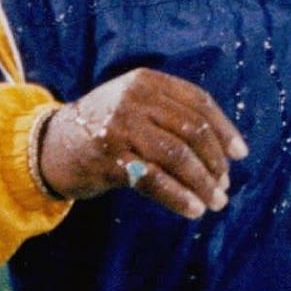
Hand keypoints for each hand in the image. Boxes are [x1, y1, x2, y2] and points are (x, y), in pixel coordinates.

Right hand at [36, 68, 247, 218]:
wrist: (50, 146)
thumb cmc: (103, 129)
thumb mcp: (133, 105)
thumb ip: (170, 113)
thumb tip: (225, 151)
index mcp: (145, 81)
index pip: (198, 101)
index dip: (224, 130)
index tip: (240, 155)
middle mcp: (133, 99)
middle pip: (192, 130)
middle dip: (215, 162)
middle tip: (224, 186)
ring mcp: (119, 127)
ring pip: (177, 156)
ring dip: (202, 183)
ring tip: (214, 202)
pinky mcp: (108, 158)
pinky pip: (154, 180)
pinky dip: (179, 197)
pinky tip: (193, 210)